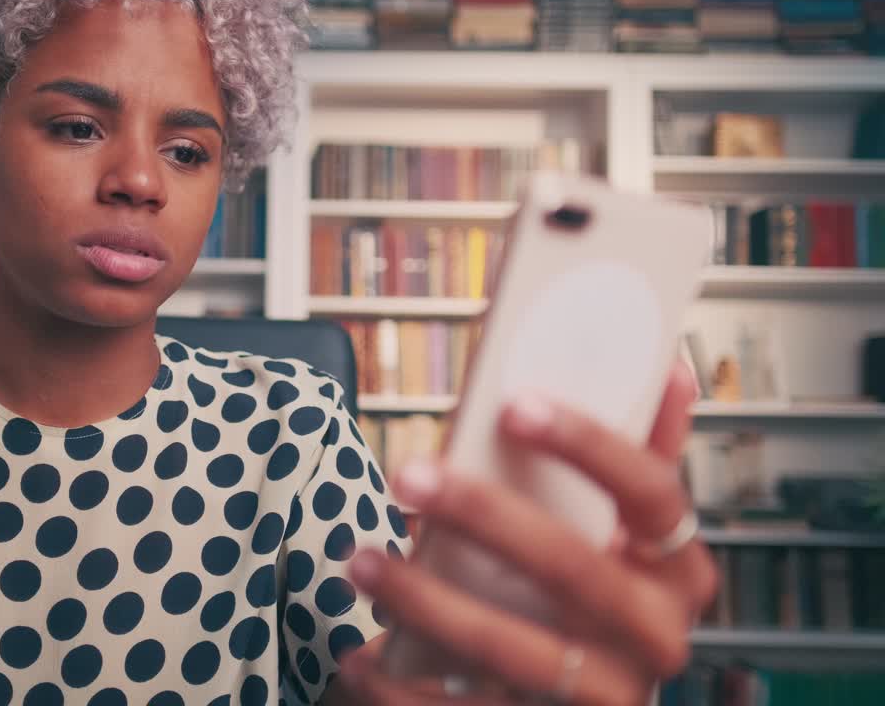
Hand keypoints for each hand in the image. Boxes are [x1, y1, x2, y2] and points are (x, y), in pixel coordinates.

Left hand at [336, 362, 717, 704]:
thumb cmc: (592, 599)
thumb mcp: (626, 536)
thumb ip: (639, 458)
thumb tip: (666, 366)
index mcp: (678, 569)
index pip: (652, 493)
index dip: (588, 444)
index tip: (513, 404)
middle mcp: (655, 637)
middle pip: (572, 567)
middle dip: (484, 517)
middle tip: (407, 475)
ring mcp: (605, 696)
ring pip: (513, 649)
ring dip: (426, 603)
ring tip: (361, 563)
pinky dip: (405, 692)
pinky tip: (361, 661)